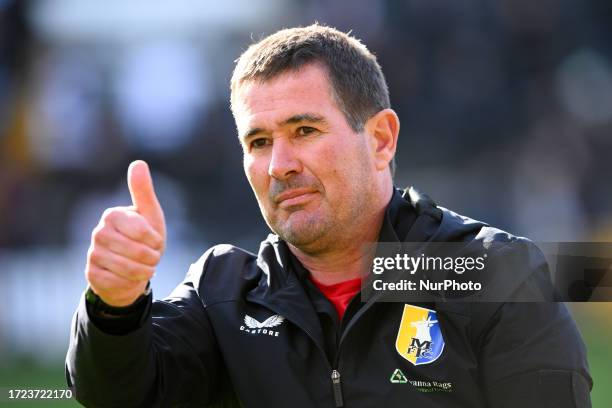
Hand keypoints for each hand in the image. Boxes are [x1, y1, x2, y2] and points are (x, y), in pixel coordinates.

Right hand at [85, 160, 165, 306]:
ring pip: (128, 268)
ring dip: (144, 271)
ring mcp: (93, 253)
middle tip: (151, 256)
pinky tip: (130, 277)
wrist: (133, 269)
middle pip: (136, 251)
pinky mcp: (92, 274)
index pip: (141, 230)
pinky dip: (131, 282)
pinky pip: (118, 282)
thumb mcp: (149, 214)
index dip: (154, 240)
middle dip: (151, 257)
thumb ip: (143, 191)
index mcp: (112, 215)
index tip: (155, 240)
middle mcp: (99, 232)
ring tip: (145, 266)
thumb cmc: (144, 238)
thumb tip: (138, 163)